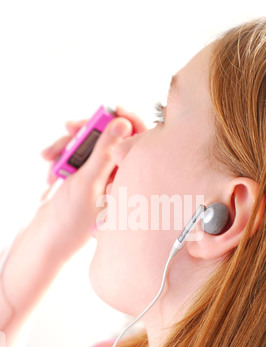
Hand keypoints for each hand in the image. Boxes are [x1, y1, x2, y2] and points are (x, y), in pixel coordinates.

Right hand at [40, 107, 146, 255]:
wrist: (47, 236)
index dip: (129, 122)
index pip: (137, 142)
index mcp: (129, 177)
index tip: (114, 110)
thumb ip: (105, 152)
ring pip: (88, 142)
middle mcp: (116, 173)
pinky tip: (51, 171)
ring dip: (66, 147)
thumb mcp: (89, 182)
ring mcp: (98, 172)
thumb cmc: (72, 217)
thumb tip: (122, 122)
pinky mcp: (82, 172)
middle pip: (108, 136)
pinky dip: (61, 156)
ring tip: (50, 158)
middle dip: (86, 132)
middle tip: (69, 128)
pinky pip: (74, 152)